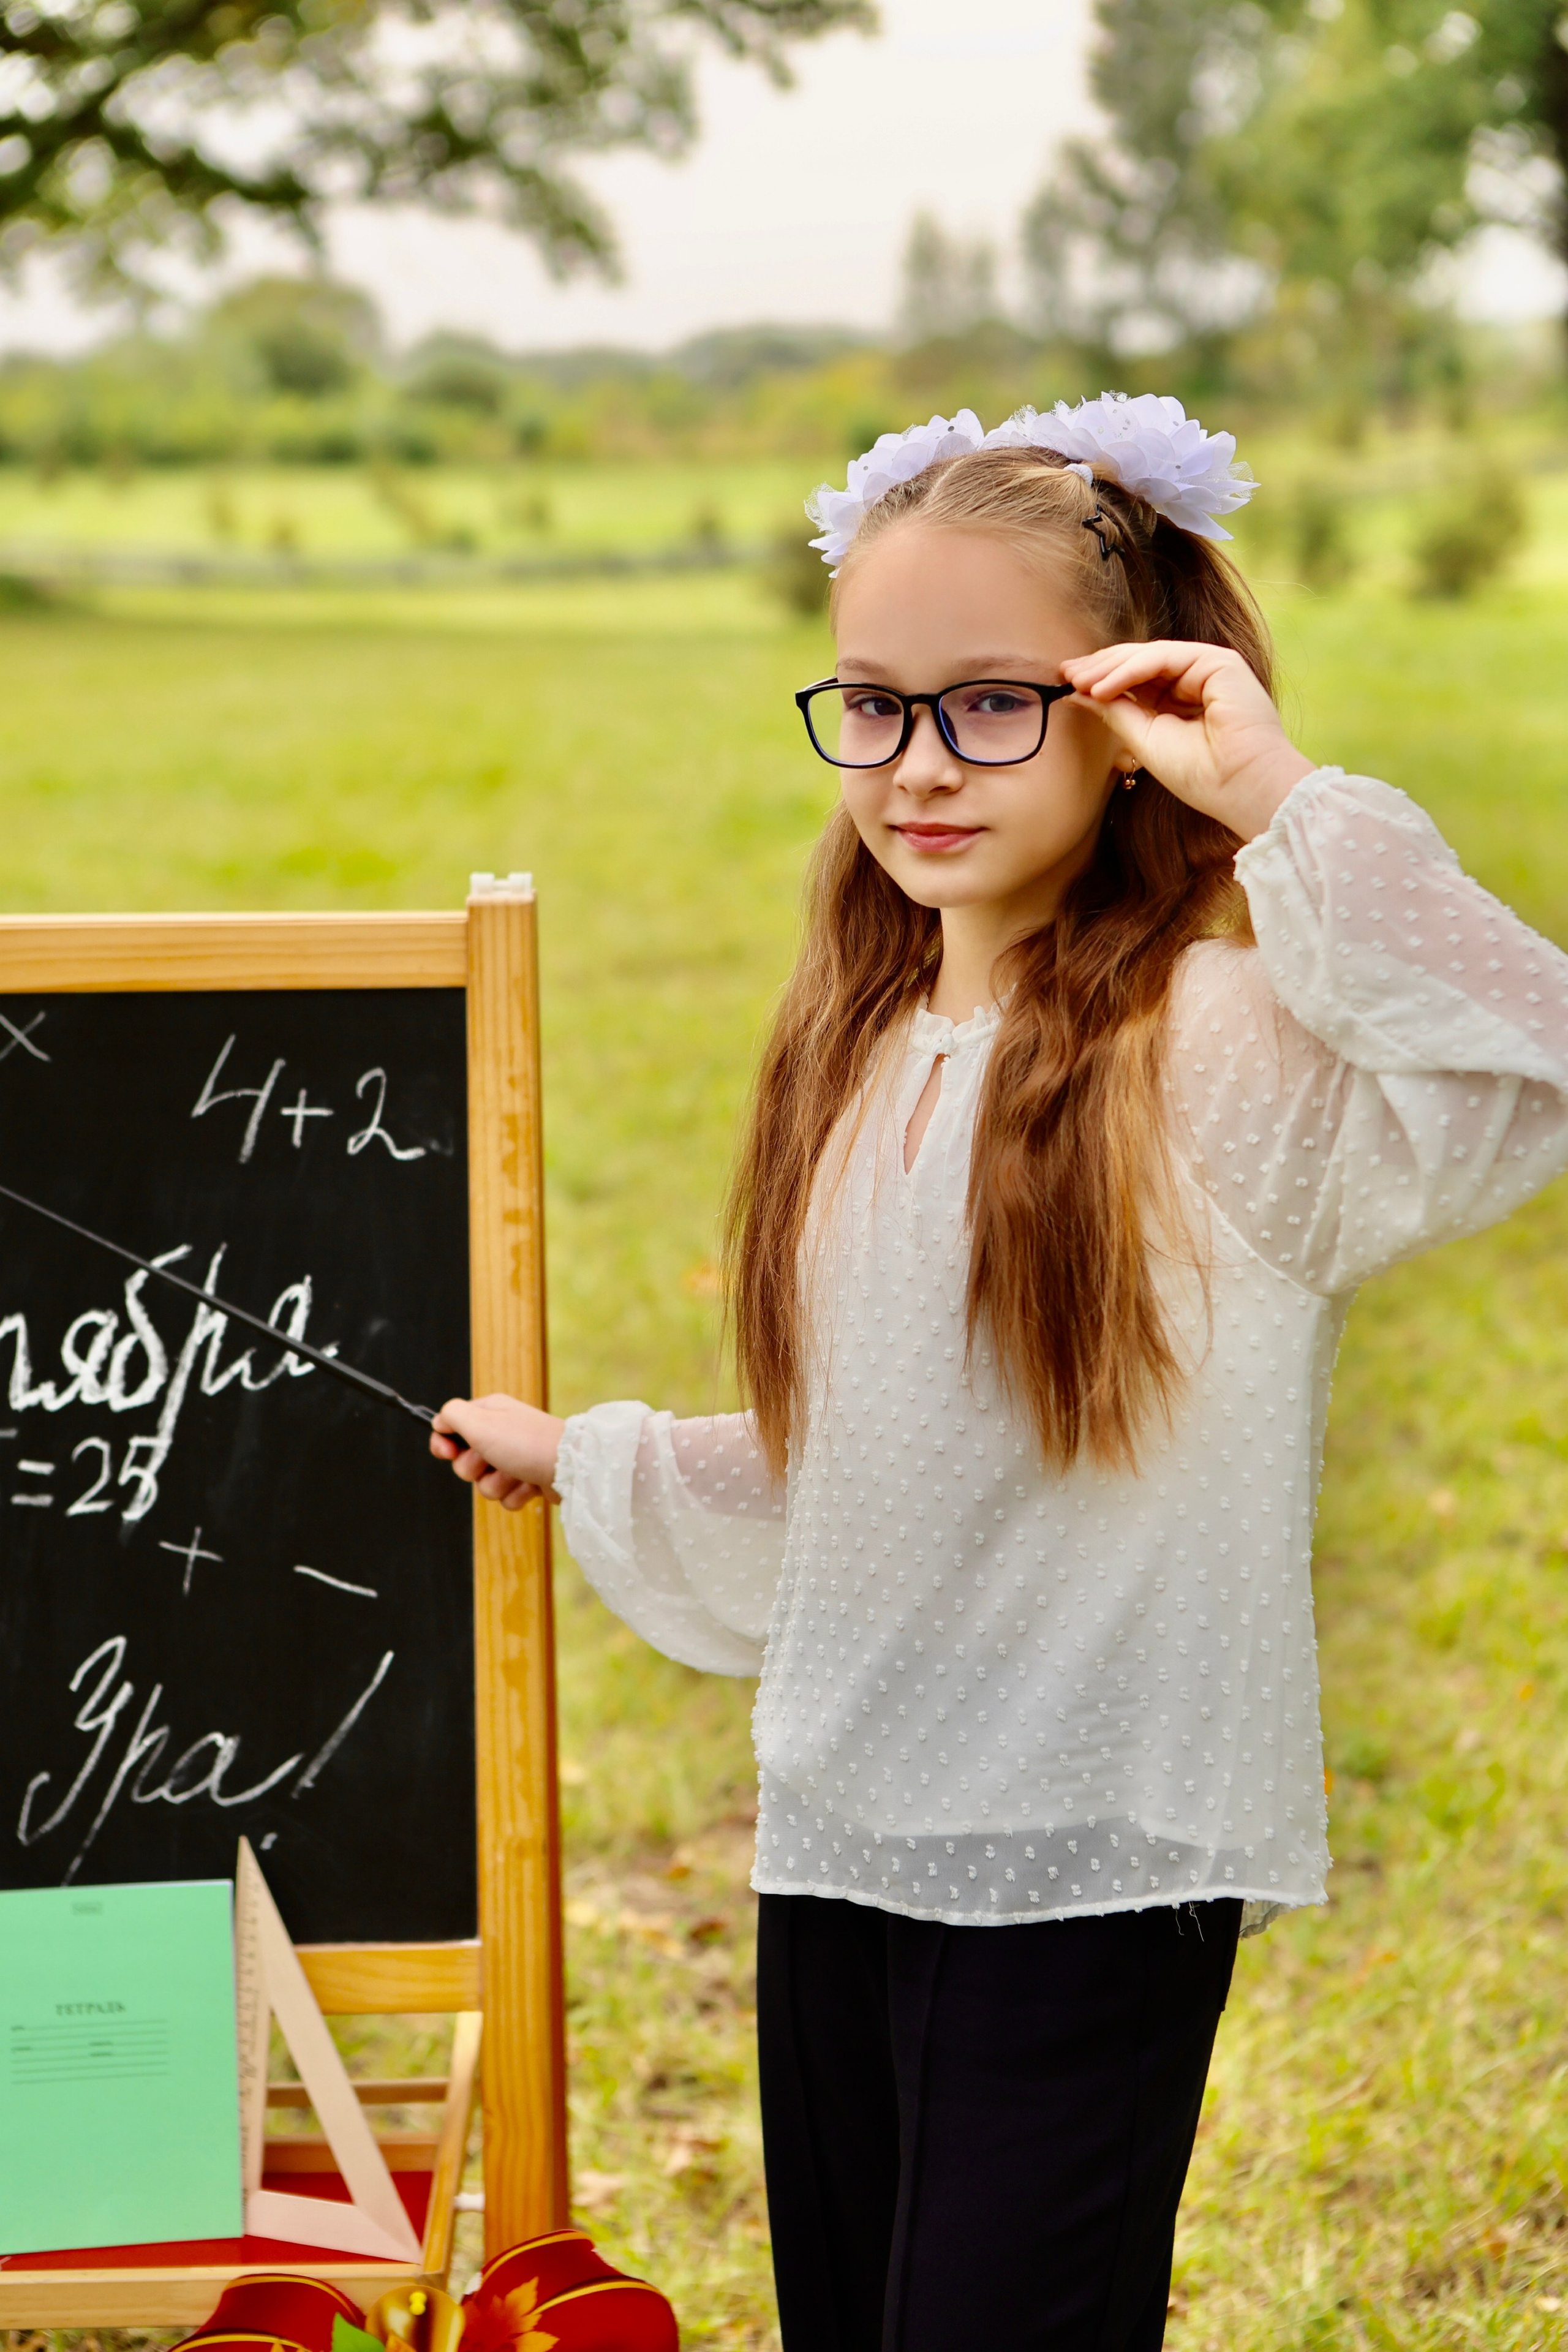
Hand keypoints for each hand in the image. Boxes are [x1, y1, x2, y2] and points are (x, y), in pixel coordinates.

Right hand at [430, 1393, 565, 1510]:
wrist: (570, 1468)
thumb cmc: (526, 1442)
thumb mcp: (480, 1421)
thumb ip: (452, 1415)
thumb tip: (439, 1421)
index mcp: (488, 1413)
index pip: (450, 1428)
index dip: (444, 1444)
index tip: (448, 1453)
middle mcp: (501, 1433)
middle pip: (465, 1462)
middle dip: (475, 1468)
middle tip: (492, 1459)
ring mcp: (515, 1459)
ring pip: (484, 1484)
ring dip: (498, 1483)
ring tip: (517, 1473)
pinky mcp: (528, 1480)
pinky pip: (506, 1497)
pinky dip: (516, 1495)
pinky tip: (531, 1484)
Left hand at [1061, 640, 1315, 842]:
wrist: (1241, 786)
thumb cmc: (1200, 775)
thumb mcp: (1145, 739)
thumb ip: (1117, 711)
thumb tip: (1080, 693)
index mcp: (1181, 699)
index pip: (1136, 679)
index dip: (1101, 678)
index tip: (1068, 684)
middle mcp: (1195, 679)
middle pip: (1139, 662)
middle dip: (1100, 666)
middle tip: (1065, 673)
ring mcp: (1208, 667)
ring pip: (1149, 656)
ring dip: (1109, 667)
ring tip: (1079, 681)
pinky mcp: (1219, 661)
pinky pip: (1164, 657)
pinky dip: (1130, 670)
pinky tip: (1103, 686)